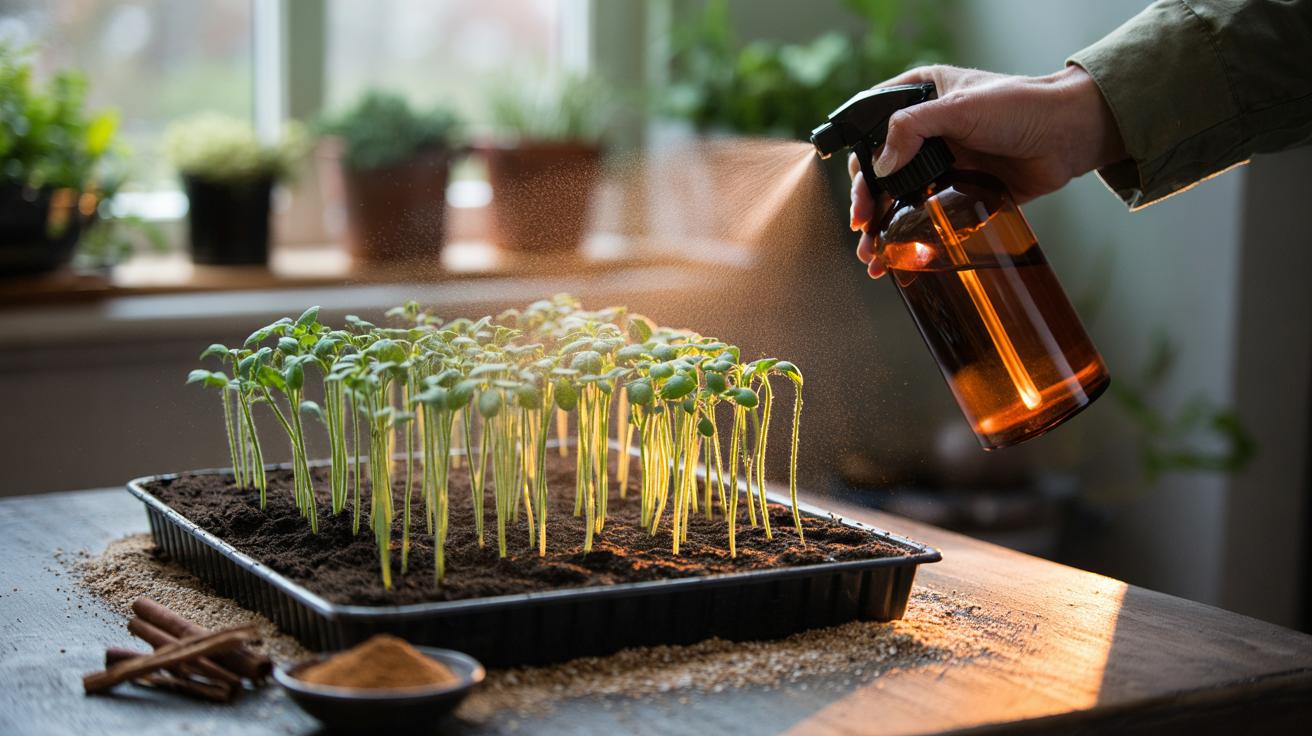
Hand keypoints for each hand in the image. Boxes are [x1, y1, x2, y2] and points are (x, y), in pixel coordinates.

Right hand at [851, 64, 1125, 277]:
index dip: (859, 166)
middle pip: (881, 173)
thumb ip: (912, 129)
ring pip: (901, 200)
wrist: (1069, 133)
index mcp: (919, 99)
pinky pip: (930, 217)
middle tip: (863, 231)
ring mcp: (943, 163)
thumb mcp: (959, 107)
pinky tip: (901, 258)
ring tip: (874, 257)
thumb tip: (880, 168)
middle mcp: (926, 132)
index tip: (860, 196)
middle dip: (868, 206)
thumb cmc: (1020, 105)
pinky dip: (914, 239)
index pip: (871, 133)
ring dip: (885, 229)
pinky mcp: (961, 191)